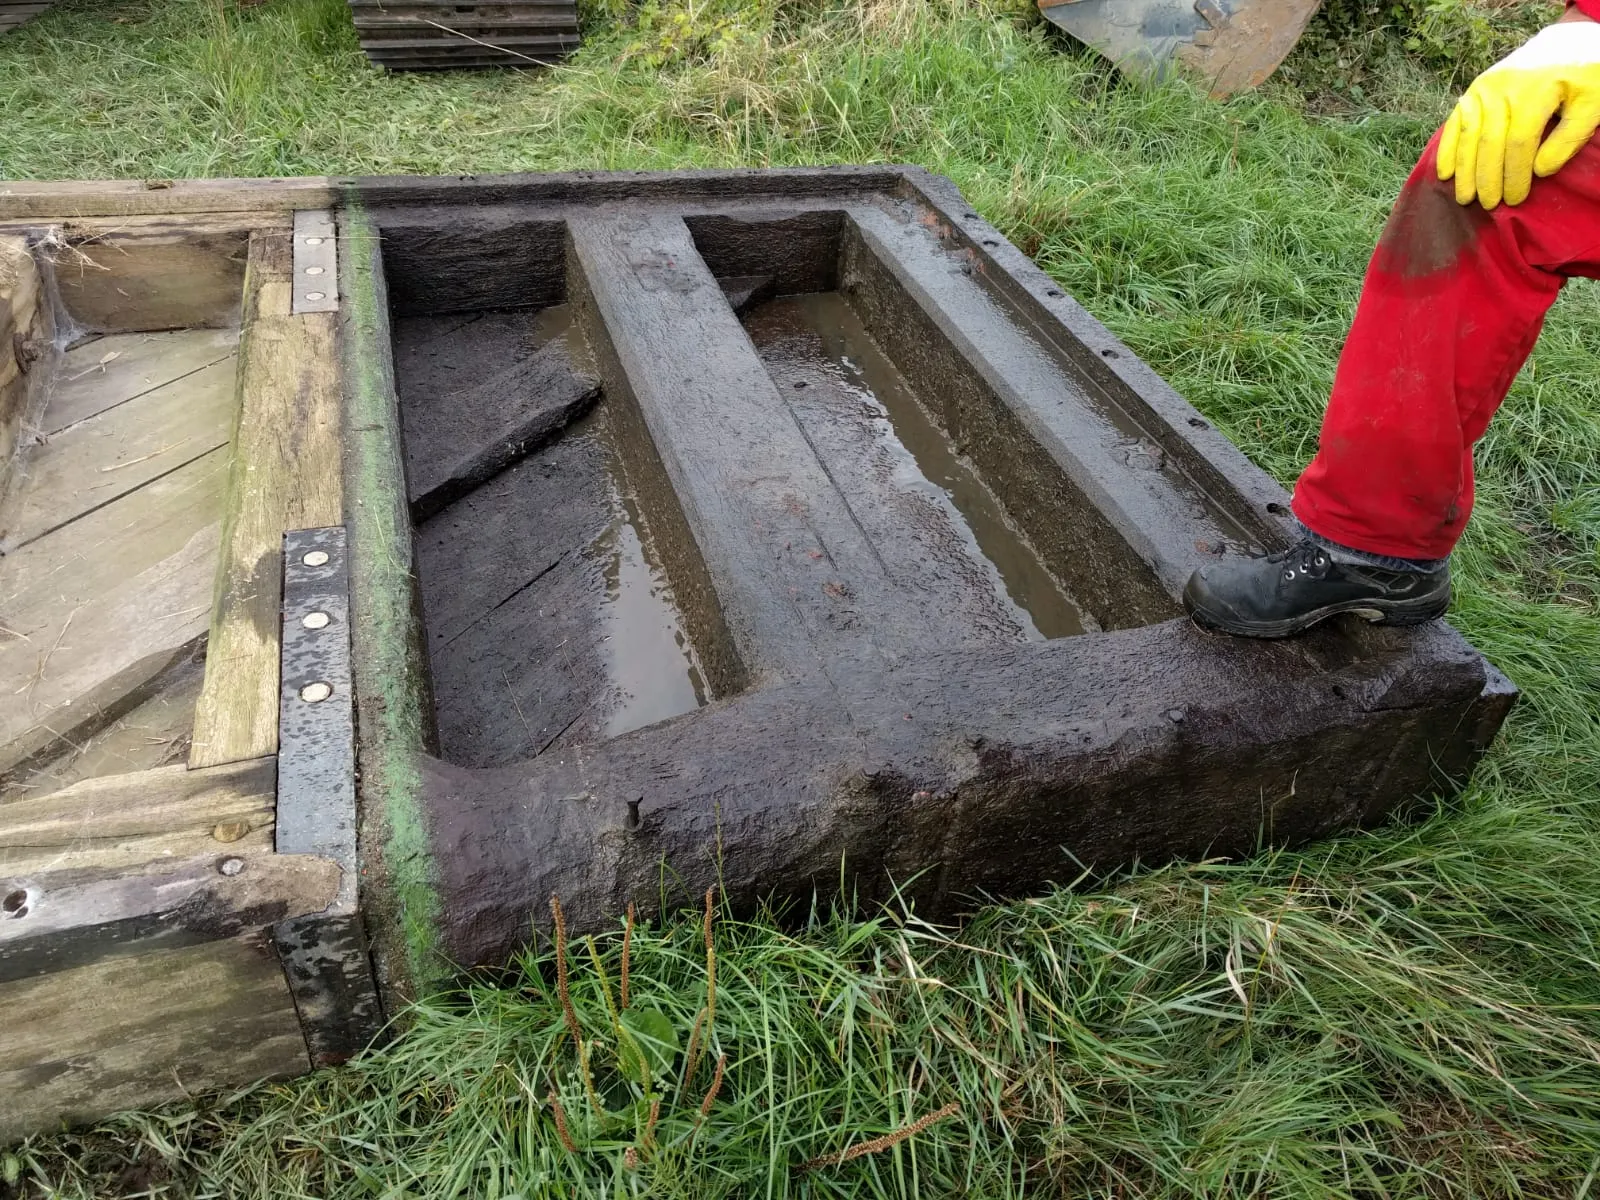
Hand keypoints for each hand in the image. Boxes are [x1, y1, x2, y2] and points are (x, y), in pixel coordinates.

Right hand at [1438, 18, 1599, 208]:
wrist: (1567, 42)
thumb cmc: (1583, 77)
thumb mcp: (1592, 103)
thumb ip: (1570, 137)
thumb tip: (1539, 171)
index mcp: (1534, 90)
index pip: (1519, 142)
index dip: (1516, 174)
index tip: (1516, 200)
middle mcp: (1503, 87)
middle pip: (1490, 142)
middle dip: (1488, 178)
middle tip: (1488, 206)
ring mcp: (1484, 87)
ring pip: (1470, 135)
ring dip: (1465, 169)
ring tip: (1465, 197)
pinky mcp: (1474, 89)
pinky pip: (1456, 122)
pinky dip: (1448, 148)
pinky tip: (1445, 172)